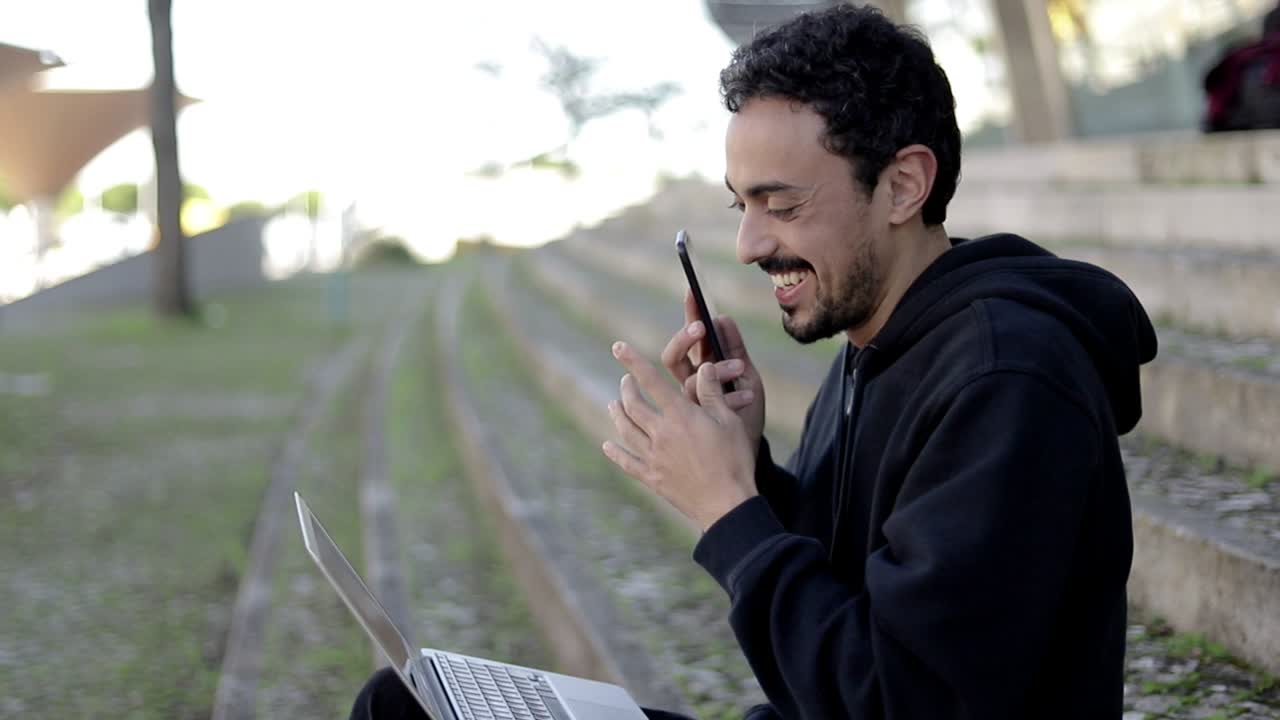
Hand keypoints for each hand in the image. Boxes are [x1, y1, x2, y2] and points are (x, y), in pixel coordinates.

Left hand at [603, 341, 757, 531]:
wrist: (727, 503)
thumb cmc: (734, 459)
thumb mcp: (729, 421)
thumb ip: (712, 392)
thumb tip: (701, 366)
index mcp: (680, 415)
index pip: (651, 380)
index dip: (633, 361)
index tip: (618, 346)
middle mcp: (661, 433)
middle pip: (633, 405)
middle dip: (626, 388)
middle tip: (625, 380)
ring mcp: (654, 457)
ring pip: (626, 430)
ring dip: (617, 414)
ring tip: (612, 404)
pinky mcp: (653, 478)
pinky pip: (627, 463)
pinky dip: (615, 452)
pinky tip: (607, 445)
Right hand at [661, 289, 766, 452]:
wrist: (750, 453)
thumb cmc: (745, 412)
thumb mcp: (747, 376)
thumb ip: (735, 349)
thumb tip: (722, 317)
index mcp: (699, 368)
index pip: (689, 337)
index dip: (689, 314)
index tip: (692, 291)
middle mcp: (690, 385)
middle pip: (673, 357)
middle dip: (684, 340)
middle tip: (700, 328)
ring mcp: (692, 405)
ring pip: (690, 381)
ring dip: (717, 369)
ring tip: (740, 367)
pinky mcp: (701, 423)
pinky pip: (707, 405)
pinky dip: (731, 396)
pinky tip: (748, 394)